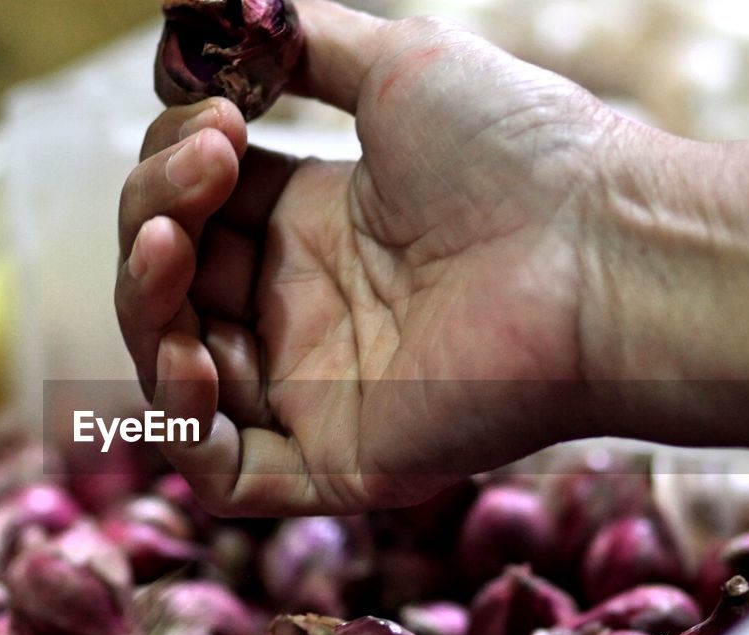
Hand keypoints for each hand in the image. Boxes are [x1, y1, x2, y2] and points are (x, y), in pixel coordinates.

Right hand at [116, 0, 620, 514]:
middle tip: (201, 170)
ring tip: (173, 248)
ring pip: (177, 377)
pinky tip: (194, 355)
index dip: (173, 169)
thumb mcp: (400, 67)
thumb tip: (219, 10)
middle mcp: (303, 312)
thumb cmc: (523, 155)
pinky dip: (184, 423)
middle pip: (169, 288)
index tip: (219, 120)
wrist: (603, 249)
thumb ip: (303, 47)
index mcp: (313, 229)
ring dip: (145, 309)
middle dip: (150, 220)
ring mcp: (316, 390)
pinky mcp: (339, 461)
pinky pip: (228, 474)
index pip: (194, 213)